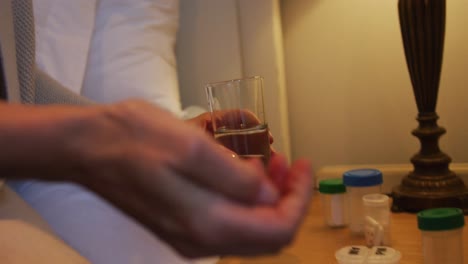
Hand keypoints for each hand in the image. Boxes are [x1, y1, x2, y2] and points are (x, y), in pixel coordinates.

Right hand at [73, 100, 312, 257]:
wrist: (88, 147)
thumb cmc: (136, 138)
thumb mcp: (191, 146)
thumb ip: (236, 178)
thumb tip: (269, 197)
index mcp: (208, 223)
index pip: (278, 229)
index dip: (299, 198)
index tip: (303, 164)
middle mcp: (202, 240)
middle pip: (267, 235)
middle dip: (284, 197)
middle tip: (284, 159)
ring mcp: (190, 236)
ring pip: (248, 230)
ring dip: (265, 196)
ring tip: (264, 158)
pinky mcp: (180, 225)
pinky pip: (227, 221)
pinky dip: (242, 197)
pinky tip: (237, 166)